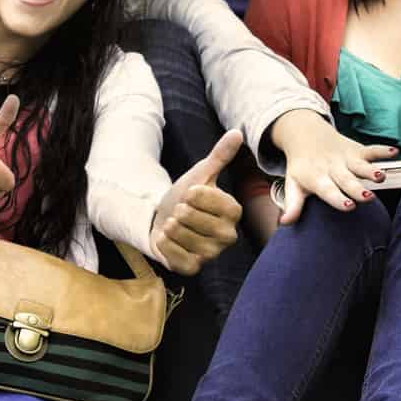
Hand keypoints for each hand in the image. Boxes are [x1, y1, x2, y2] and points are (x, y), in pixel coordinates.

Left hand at [150, 129, 243, 274]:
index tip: (189, 191)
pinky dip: (165, 244)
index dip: (199, 196)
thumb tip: (237, 133)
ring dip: (172, 227)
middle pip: (200, 222)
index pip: (220, 203)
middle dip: (182, 212)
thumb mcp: (201, 173)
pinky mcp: (193, 268)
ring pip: (187, 239)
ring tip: (171, 222)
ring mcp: (212, 254)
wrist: (164, 217)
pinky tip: (165, 236)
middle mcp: (228, 236)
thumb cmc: (186, 196)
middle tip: (179, 210)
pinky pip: (178, 259)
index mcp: (233, 212)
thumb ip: (219, 155)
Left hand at [268, 109, 394, 222]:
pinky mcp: (356, 150)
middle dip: (357, 188)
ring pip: (361, 165)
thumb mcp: (293, 185)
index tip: (349, 206)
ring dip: (371, 170)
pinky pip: (371, 149)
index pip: (328, 190)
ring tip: (381, 176)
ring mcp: (346, 159)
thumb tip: (283, 224)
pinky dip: (383, 150)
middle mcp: (333, 169)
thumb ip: (292, 205)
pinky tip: (394, 151)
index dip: (337, 199)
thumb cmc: (301, 167)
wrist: (304, 135)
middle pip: (347, 180)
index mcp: (317, 179)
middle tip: (367, 197)